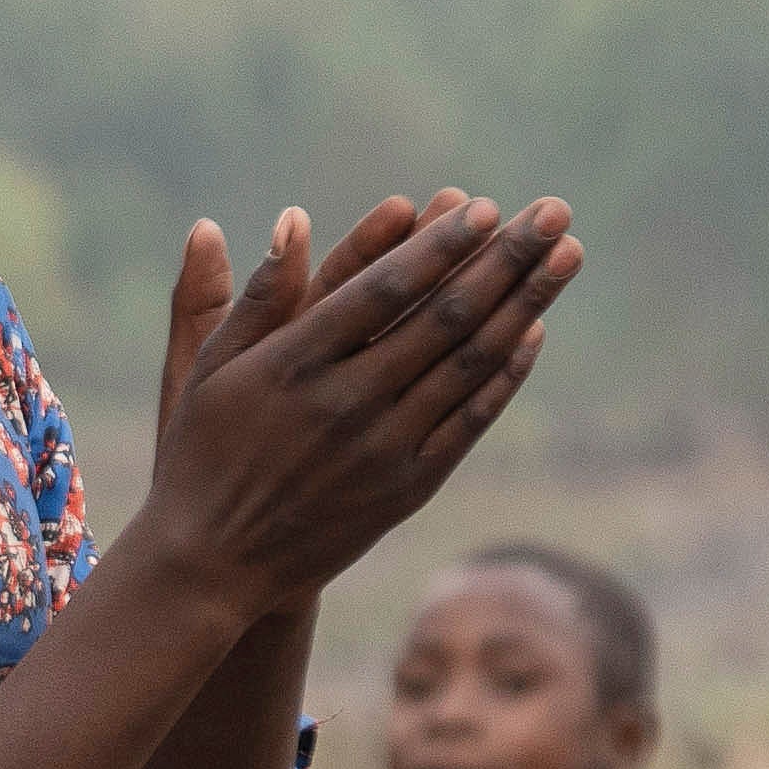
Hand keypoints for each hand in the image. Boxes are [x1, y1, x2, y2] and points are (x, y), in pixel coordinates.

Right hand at [142, 194, 582, 613]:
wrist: (213, 563)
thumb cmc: (202, 453)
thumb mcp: (206, 368)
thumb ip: (254, 295)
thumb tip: (290, 220)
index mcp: (292, 364)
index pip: (382, 290)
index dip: (438, 245)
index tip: (483, 205)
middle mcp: (344, 402)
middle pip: (443, 318)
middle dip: (505, 259)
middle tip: (554, 212)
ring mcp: (381, 448)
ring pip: (468, 364)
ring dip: (525, 304)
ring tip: (566, 256)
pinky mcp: (406, 488)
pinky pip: (469, 421)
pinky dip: (506, 374)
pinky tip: (535, 330)